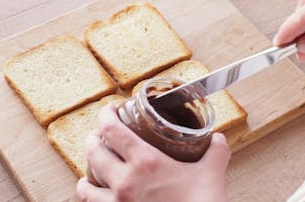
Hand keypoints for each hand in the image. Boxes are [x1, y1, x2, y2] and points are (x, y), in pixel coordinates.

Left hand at [76, 104, 230, 201]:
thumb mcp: (211, 175)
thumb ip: (215, 153)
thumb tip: (218, 139)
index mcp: (145, 162)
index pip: (112, 129)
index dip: (105, 115)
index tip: (109, 110)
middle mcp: (125, 182)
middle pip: (93, 152)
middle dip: (92, 139)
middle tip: (98, 134)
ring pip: (86, 186)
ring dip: (86, 173)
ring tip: (91, 168)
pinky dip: (90, 197)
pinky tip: (96, 194)